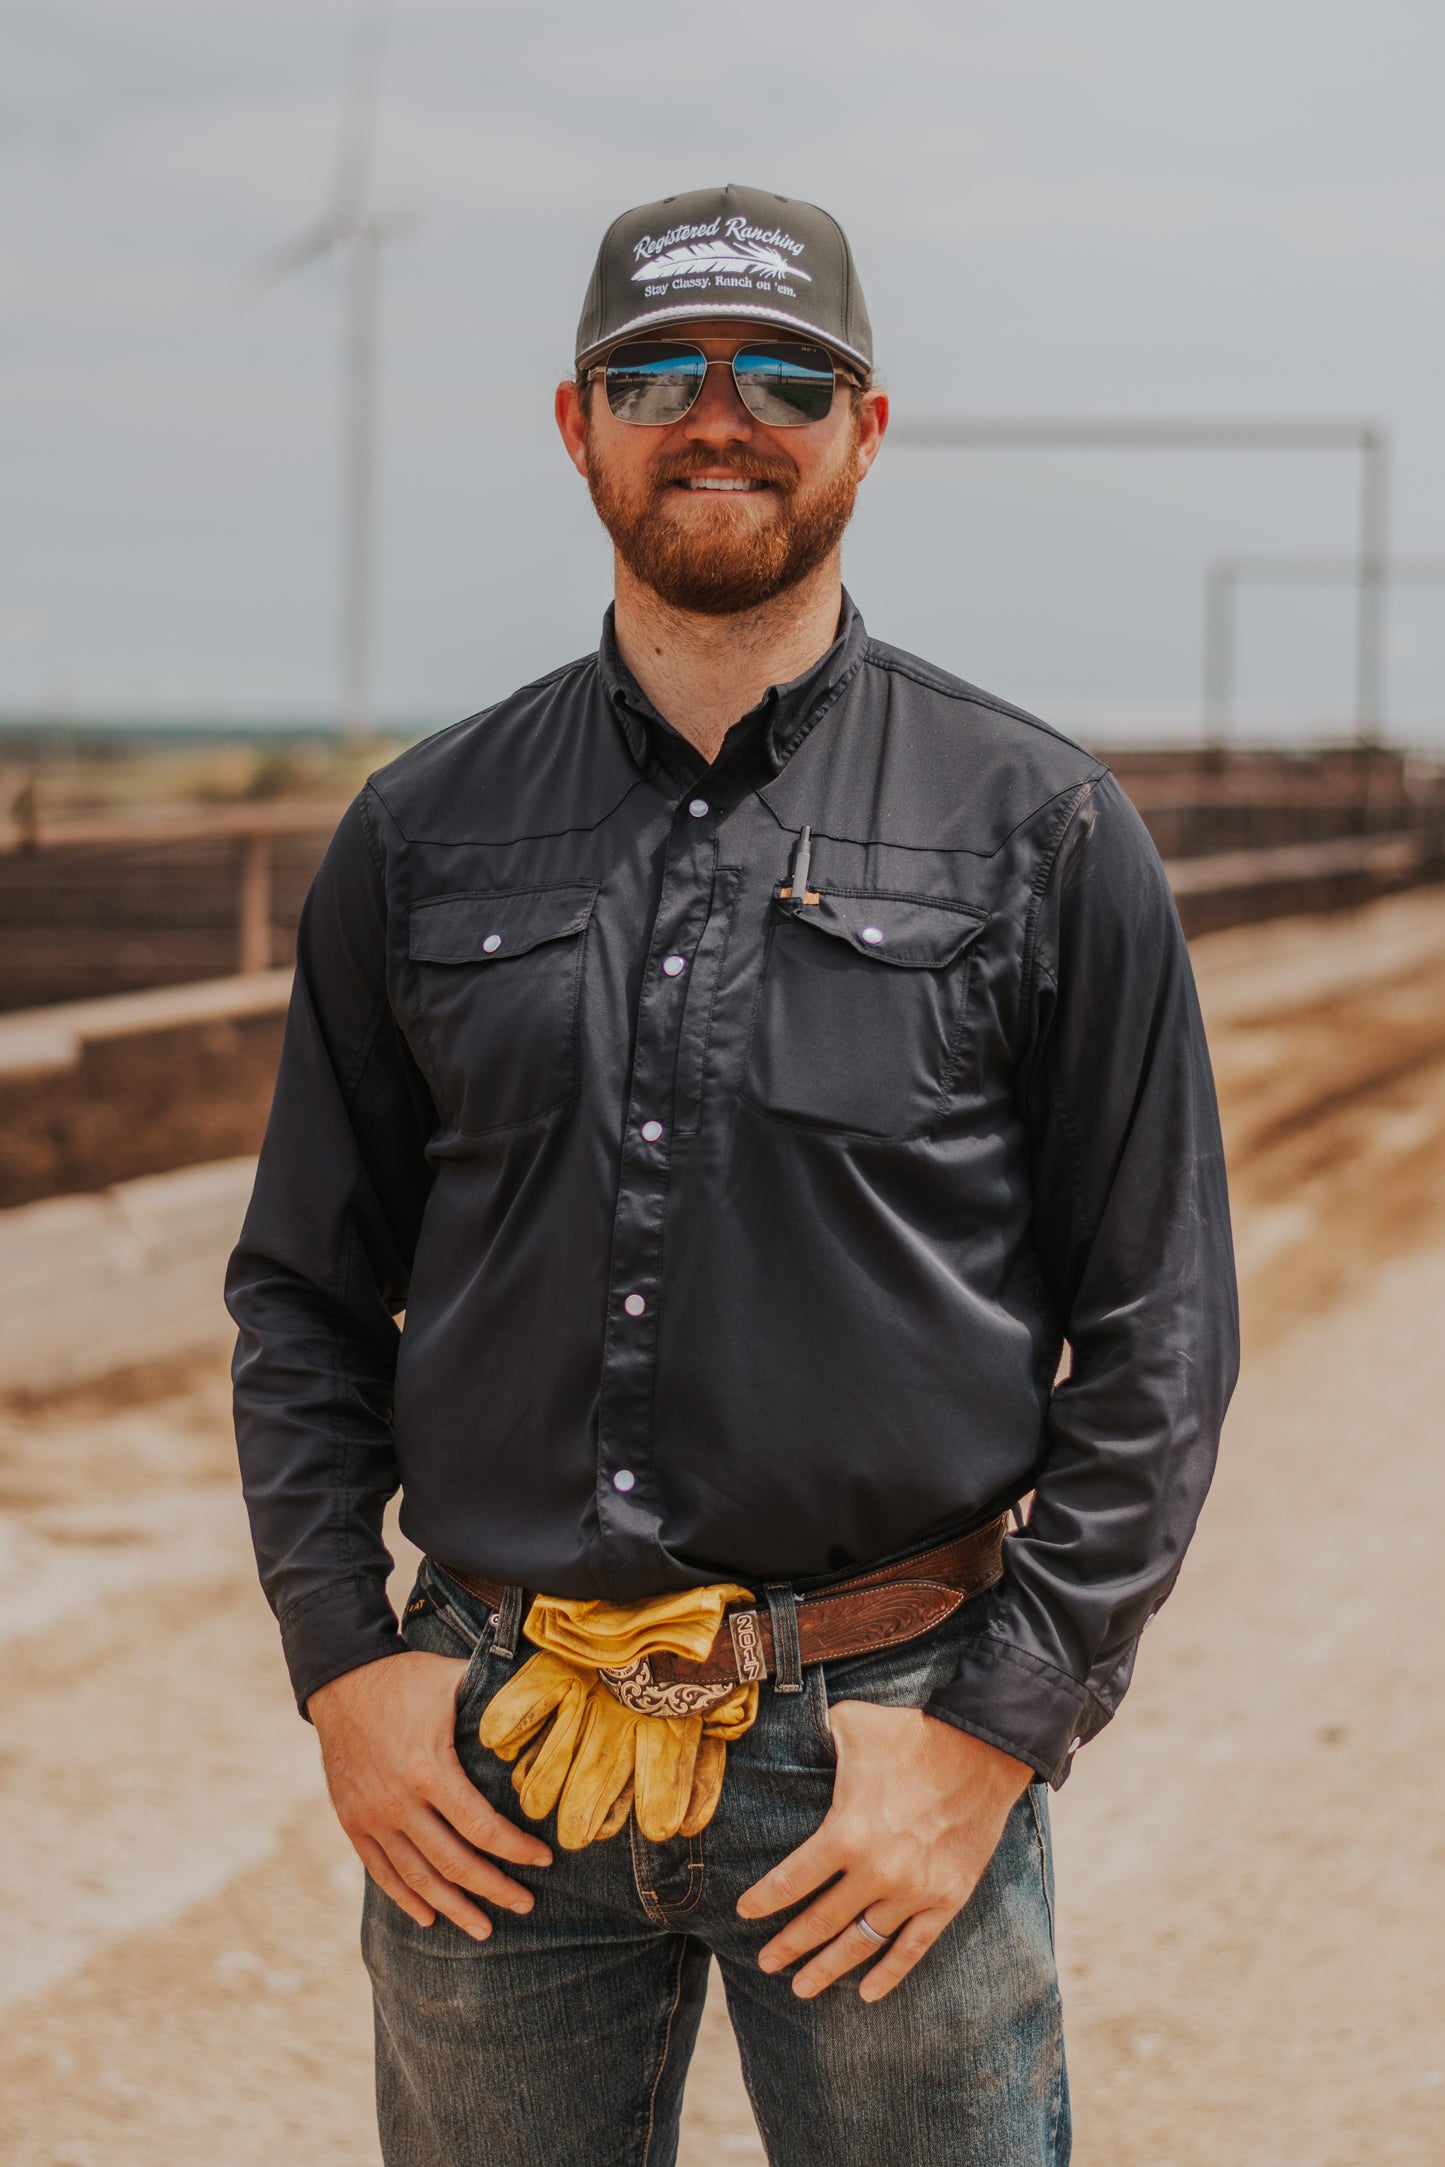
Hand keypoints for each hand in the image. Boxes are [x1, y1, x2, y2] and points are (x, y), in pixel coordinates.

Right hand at [309, 1651, 551, 1939]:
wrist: (339, 1678)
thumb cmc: (407, 1678)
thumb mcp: (454, 1680)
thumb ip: (499, 1698)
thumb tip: (551, 1700)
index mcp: (428, 1770)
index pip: (481, 1827)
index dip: (516, 1849)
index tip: (545, 1859)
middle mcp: (398, 1802)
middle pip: (453, 1862)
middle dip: (493, 1888)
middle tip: (524, 1905)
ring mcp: (371, 1816)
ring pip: (417, 1877)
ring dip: (453, 1907)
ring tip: (483, 1929)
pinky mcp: (352, 1821)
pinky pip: (380, 1871)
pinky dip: (405, 1898)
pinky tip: (429, 1917)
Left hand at [736, 1700, 1031, 2001]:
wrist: (982, 1750)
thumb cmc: (910, 1735)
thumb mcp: (850, 1726)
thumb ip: (815, 1738)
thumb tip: (786, 1733)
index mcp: (845, 1833)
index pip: (791, 1881)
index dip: (764, 1901)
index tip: (745, 1914)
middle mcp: (876, 1871)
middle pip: (820, 1922)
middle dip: (788, 1946)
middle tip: (766, 1963)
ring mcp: (913, 1891)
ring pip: (861, 1943)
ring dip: (828, 1969)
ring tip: (801, 1987)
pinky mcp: (946, 1899)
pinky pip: (911, 1948)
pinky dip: (889, 1974)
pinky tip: (867, 1994)